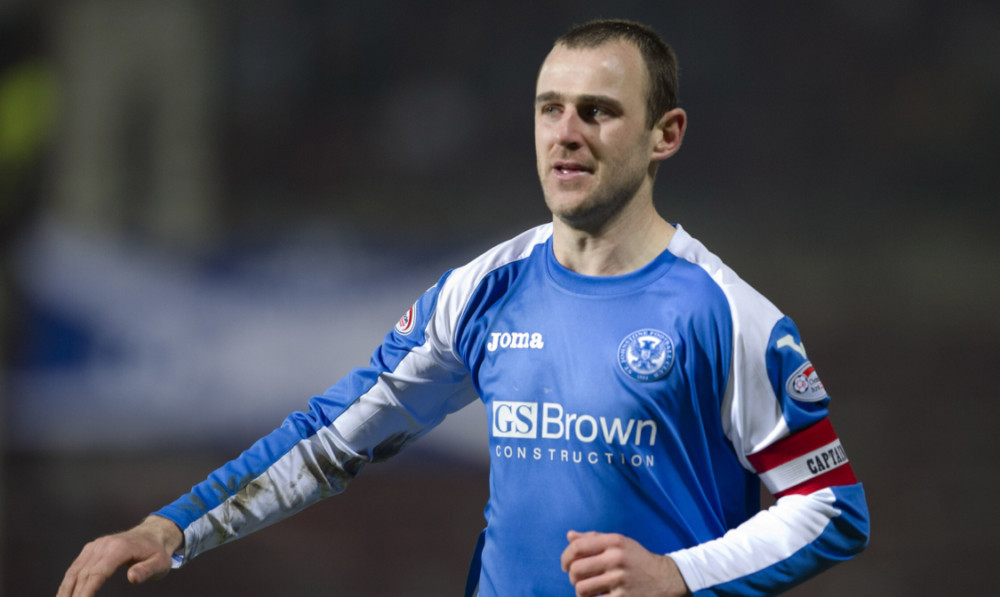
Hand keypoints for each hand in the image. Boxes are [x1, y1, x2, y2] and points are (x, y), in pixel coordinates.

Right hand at [57, 515, 182, 596]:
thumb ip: (147, 571)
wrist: (153, 534)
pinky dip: (69, 581)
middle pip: (83, 574)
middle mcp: (104, 545)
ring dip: (66, 589)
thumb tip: (132, 577)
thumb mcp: (160, 563)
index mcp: (119, 549)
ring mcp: (96, 546)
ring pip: (75, 570)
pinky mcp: (92, 549)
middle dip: (74, 594)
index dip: (86, 591)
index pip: (97, 573)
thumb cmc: (157, 552)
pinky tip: (65, 594)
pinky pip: (76, 566)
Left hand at [560, 530, 690, 596]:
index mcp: (614, 542)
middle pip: (576, 569)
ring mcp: (620, 580)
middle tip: (577, 579)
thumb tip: (569, 535)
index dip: (565, 557)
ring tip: (586, 590)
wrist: (665, 578)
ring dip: (580, 591)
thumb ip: (593, 538)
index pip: (577, 547)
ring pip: (582, 589)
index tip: (565, 565)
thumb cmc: (636, 559)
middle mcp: (616, 559)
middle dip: (572, 577)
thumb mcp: (619, 542)